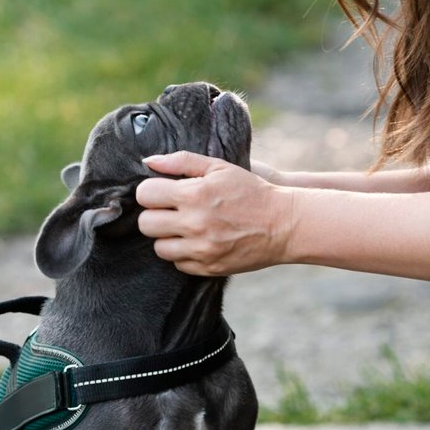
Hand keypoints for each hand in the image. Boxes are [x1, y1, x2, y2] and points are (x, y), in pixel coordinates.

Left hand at [136, 152, 294, 275]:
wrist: (284, 224)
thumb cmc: (251, 191)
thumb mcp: (220, 167)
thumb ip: (182, 161)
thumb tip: (149, 161)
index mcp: (194, 194)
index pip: (145, 195)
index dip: (151, 191)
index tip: (162, 192)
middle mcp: (194, 224)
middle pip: (146, 224)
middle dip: (155, 215)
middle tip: (171, 211)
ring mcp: (201, 249)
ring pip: (159, 248)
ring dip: (167, 237)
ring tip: (185, 227)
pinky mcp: (209, 268)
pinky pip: (178, 264)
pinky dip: (184, 254)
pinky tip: (199, 241)